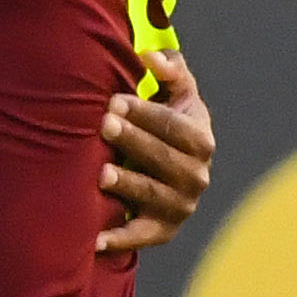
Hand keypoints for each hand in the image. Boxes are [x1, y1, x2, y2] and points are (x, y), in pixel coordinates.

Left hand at [98, 48, 213, 256]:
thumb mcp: (176, 95)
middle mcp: (197, 174)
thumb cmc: (166, 124)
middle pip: (164, 157)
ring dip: (129, 185)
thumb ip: (171, 71)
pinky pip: (142, 235)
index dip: (145, 113)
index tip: (113, 102)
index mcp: (201, 139)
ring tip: (101, 174)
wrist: (170, 173)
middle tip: (103, 125)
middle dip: (133, 140)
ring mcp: (182, 204)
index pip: (175, 125)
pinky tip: (95, 241)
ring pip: (154, 194)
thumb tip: (150, 56)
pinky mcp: (164, 230)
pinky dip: (120, 239)